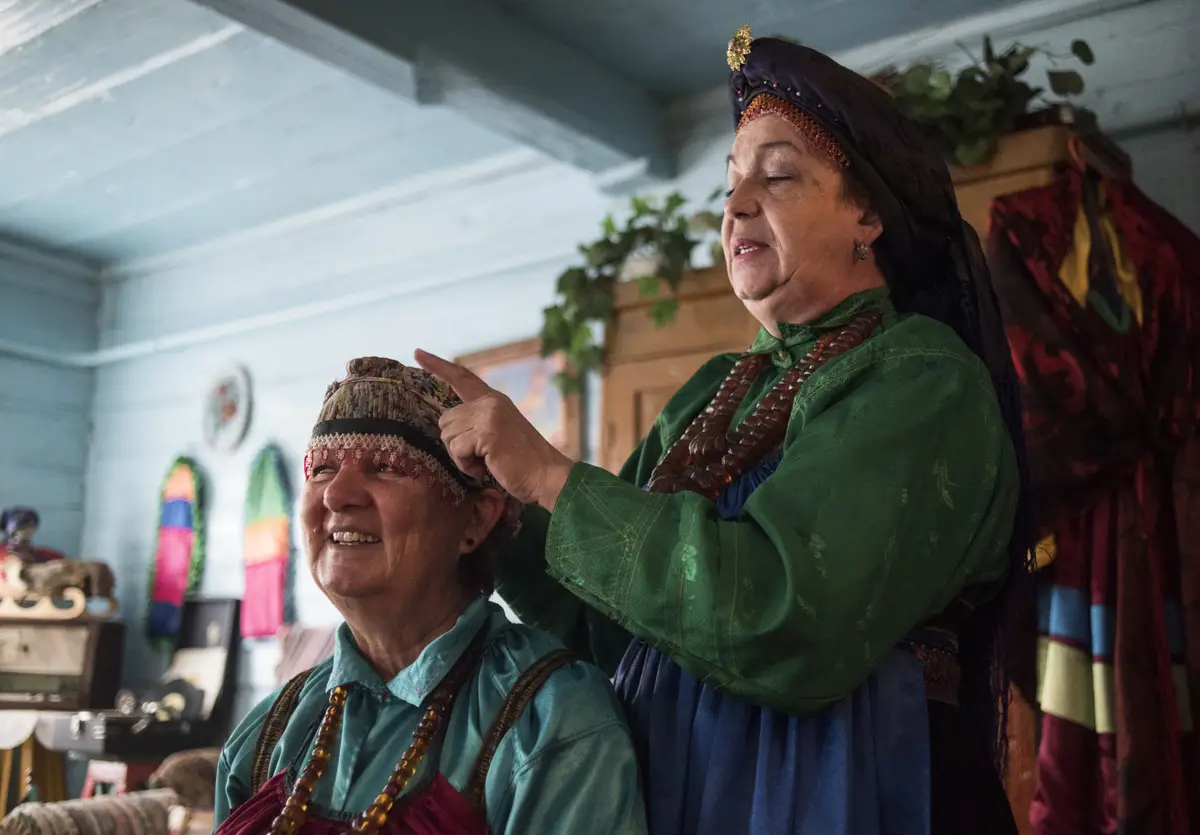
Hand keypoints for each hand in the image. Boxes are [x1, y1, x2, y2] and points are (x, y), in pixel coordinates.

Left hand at [413, 349, 573, 509]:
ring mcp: (489, 415)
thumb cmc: (523, 463)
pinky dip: (467, 466)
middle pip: (446, 420)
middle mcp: (491, 402)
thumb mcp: (500, 433)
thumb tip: (448, 426)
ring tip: (487, 462)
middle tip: (481, 457)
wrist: (547, 476)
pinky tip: (487, 468)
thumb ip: (478, 422)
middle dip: (457, 445)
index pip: (462, 378)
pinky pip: (457, 449)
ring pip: (448, 436)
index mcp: (495, 400)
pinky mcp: (487, 432)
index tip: (417, 353)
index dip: (438, 366)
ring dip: (462, 457)